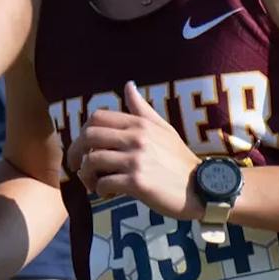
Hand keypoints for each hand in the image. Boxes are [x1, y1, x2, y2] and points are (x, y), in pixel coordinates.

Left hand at [66, 81, 201, 218]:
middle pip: (88, 137)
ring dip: (86, 175)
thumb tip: (128, 85)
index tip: (84, 147)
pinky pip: (103, 183)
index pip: (97, 117)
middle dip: (76, 153)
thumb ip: (142, 109)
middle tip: (78, 166)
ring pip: (92, 161)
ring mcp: (137, 160)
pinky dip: (100, 190)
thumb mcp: (165, 129)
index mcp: (141, 125)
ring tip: (94, 183)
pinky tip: (108, 194)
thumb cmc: (180, 160)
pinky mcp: (137, 182)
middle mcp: (137, 138)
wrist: (202, 188)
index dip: (83, 132)